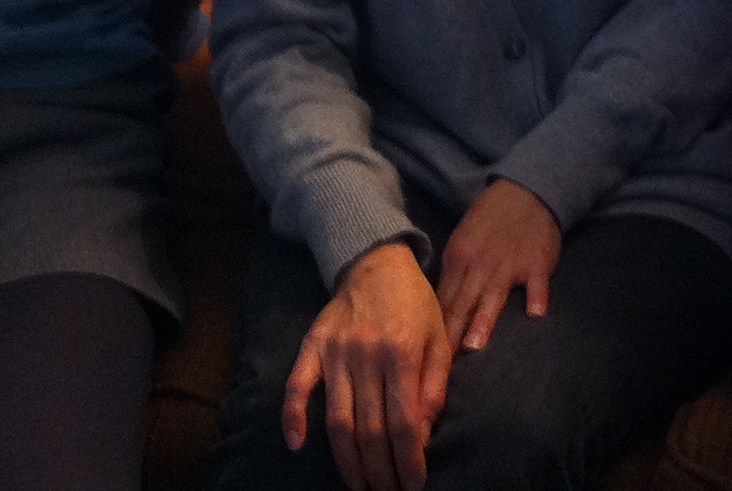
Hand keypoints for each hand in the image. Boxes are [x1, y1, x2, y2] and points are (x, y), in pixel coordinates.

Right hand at [285, 242, 451, 490]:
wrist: (378, 262)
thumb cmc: (415, 304)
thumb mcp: (438, 337)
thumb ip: (435, 384)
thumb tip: (425, 433)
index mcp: (403, 353)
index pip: (405, 423)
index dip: (409, 460)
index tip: (414, 484)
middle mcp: (367, 355)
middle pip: (370, 430)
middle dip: (380, 470)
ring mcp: (335, 352)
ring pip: (337, 420)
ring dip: (347, 460)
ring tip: (359, 485)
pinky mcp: (312, 346)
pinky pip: (297, 385)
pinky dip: (293, 417)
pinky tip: (298, 445)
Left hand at [436, 178, 561, 352]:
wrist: (526, 191)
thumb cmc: (490, 220)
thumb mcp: (463, 240)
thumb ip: (454, 273)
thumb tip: (436, 309)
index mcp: (459, 256)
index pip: (443, 297)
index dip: (435, 326)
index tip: (426, 354)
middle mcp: (481, 262)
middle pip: (463, 301)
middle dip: (452, 332)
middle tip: (442, 362)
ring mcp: (510, 262)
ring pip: (494, 295)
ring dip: (483, 320)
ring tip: (474, 346)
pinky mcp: (537, 262)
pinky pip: (536, 282)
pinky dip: (536, 296)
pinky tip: (535, 313)